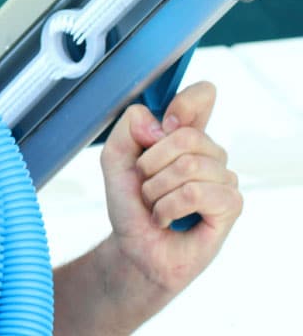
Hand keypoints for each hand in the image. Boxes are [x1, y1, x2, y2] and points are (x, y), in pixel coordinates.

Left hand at [99, 81, 242, 294]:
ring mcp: (223, 177)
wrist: (135, 247)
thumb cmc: (130, 204)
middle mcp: (209, 152)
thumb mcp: (114, 160)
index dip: (185, 104)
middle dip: (150, 164)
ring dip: (156, 191)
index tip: (164, 125)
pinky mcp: (231, 204)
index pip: (202, 96)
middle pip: (186, 135)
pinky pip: (196, 193)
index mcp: (183, 135)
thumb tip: (161, 125)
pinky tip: (167, 218)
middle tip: (145, 186)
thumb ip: (128, 130)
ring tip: (155, 205)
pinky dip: (168, 208)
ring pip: (189, 166)